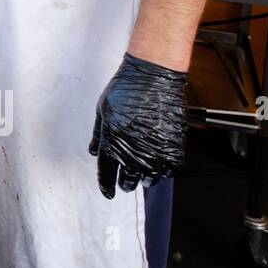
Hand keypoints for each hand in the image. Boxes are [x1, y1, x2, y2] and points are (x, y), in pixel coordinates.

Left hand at [88, 53, 186, 198]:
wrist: (153, 75)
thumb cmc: (125, 88)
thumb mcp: (103, 110)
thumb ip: (98, 134)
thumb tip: (93, 152)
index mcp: (111, 139)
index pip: (106, 171)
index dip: (106, 185)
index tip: (108, 193)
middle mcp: (132, 147)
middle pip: (128, 178)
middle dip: (126, 183)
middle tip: (126, 183)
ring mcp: (154, 147)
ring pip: (150, 177)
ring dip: (145, 179)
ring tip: (144, 176)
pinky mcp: (173, 144)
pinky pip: (170, 168)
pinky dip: (164, 171)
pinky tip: (160, 167)